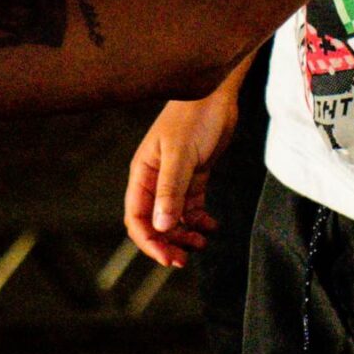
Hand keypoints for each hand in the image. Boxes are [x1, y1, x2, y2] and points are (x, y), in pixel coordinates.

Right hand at [123, 79, 244, 267]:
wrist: (216, 94)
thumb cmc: (193, 117)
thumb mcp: (181, 155)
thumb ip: (170, 191)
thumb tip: (162, 227)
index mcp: (143, 175)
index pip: (137, 219)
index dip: (149, 242)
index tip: (167, 258)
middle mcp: (155, 181)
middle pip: (155, 223)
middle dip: (168, 243)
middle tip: (185, 258)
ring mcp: (175, 179)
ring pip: (174, 218)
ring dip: (185, 234)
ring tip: (202, 241)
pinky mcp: (194, 176)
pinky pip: (192, 207)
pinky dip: (200, 220)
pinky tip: (212, 225)